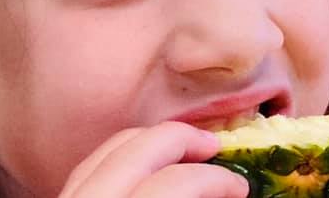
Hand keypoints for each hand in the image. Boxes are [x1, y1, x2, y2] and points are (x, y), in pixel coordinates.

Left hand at [59, 122, 247, 197]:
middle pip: (138, 147)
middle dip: (185, 139)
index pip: (177, 181)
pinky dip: (123, 157)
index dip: (218, 179)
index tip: (239, 188)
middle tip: (215, 151)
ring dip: (154, 141)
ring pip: (109, 148)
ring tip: (185, 152)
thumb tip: (232, 190)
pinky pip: (89, 167)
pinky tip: (147, 167)